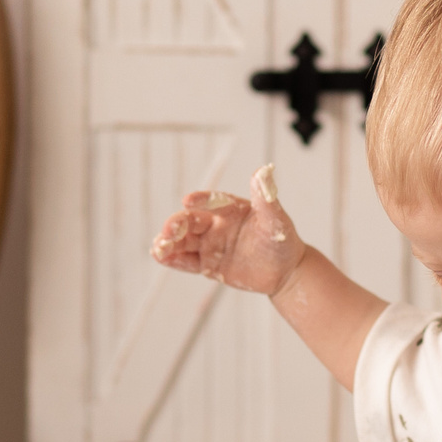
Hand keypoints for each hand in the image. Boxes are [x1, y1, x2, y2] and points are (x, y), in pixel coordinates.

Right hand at [149, 163, 305, 294]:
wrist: (284, 270)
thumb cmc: (282, 240)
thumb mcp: (276, 220)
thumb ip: (267, 198)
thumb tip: (264, 170)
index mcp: (230, 208)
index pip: (212, 201)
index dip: (200, 200)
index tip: (188, 200)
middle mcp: (216, 224)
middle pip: (191, 221)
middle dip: (176, 224)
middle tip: (169, 230)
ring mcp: (210, 245)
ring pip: (184, 241)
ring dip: (168, 242)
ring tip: (157, 248)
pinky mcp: (207, 265)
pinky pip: (187, 261)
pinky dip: (173, 259)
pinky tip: (160, 257)